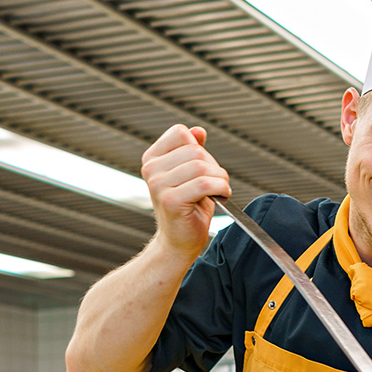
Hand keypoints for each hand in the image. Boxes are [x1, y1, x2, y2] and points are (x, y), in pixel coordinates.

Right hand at [141, 124, 229, 262]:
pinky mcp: (170, 201)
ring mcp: (158, 185)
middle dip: (214, 166)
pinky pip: (204, 184)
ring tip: (218, 191)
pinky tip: (221, 196)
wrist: (180, 241)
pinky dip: (220, 188)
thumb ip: (193, 150)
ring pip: (202, 166)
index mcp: (152, 158)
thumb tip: (198, 130)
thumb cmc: (188, 207)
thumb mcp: (192, 174)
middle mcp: (151, 169)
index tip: (203, 168)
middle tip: (215, 184)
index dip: (199, 148)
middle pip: (195, 150)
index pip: (181, 133)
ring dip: (220, 179)